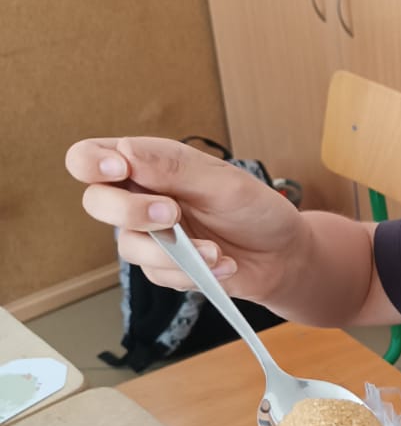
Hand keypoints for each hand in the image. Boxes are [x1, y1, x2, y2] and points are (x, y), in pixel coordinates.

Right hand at [66, 136, 302, 305]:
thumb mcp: (223, 182)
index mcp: (149, 165)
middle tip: (171, 213)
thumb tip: (124, 151)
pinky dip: (192, 272)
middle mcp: (141, 198)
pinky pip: (157, 274)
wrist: (282, 255)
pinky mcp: (163, 268)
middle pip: (96, 202)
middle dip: (129, 210)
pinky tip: (223, 264)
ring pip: (128, 246)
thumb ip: (174, 167)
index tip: (120, 169)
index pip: (92, 157)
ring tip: (214, 250)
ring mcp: (149, 235)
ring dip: (171, 251)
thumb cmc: (254, 209)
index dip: (92, 162)